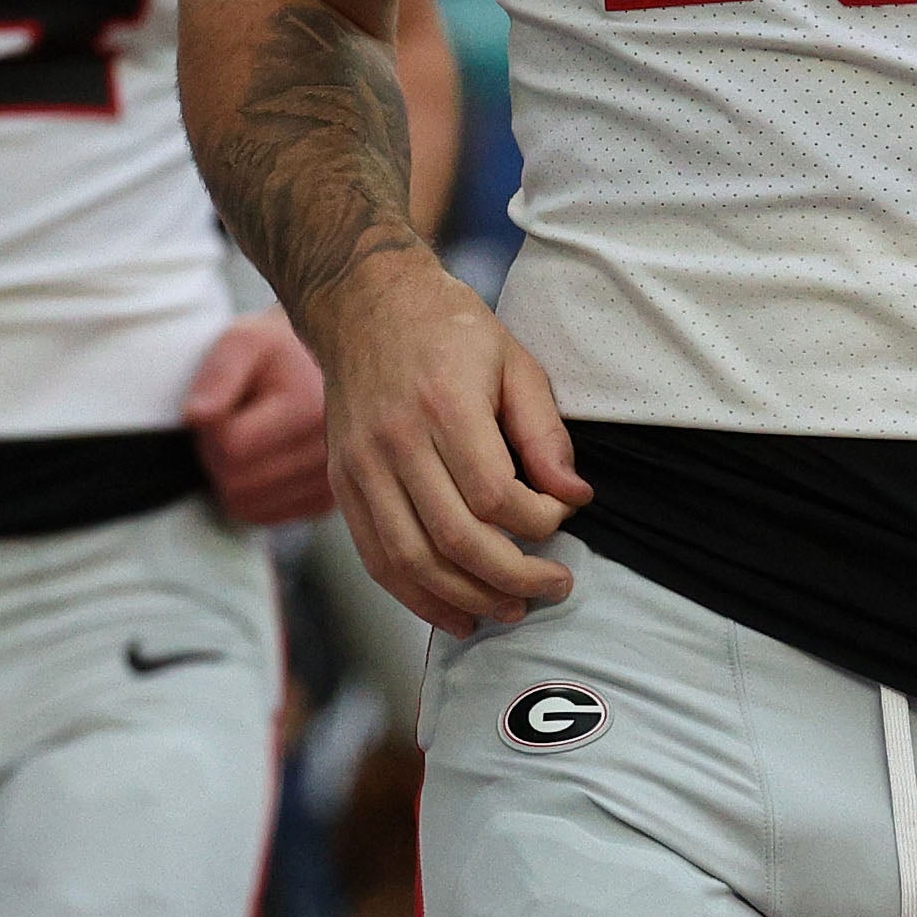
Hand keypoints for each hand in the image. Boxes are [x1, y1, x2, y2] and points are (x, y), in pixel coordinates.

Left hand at [183, 312, 331, 525]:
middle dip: (216, 454)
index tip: (220, 402)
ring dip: (230, 475)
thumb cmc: (276, 350)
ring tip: (247, 436)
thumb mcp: (243, 341)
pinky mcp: (324, 503)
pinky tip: (261, 459)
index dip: (208, 428)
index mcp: (312, 411)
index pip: (231, 447)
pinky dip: (248, 492)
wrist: (321, 366)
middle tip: (231, 419)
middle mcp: (331, 455)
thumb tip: (195, 417)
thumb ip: (218, 374)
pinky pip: (261, 516)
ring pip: (245, 506)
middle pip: (235, 482)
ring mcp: (331, 485)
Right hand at [317, 252, 580, 628]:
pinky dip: (416, 596)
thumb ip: (545, 433)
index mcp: (444, 405)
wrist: (363, 303)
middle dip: (514, 577)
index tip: (563, 515)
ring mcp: (361, 466)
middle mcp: (395, 441)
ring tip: (510, 610)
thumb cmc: (448, 330)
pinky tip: (455, 613)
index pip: (497, 496)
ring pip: (412, 560)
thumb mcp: (514, 362)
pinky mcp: (343, 483)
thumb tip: (574, 498)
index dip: (540, 522)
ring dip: (467, 598)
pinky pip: (376, 557)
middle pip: (456, 538)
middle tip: (554, 587)